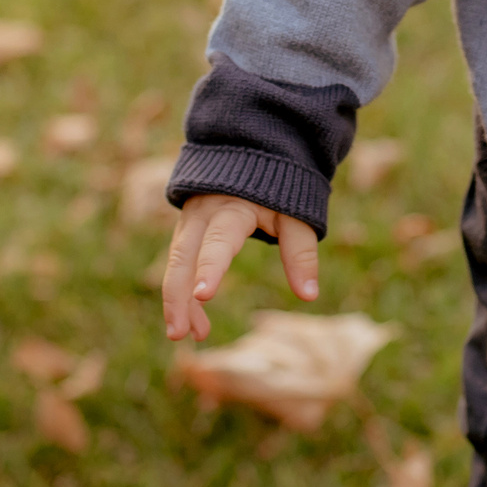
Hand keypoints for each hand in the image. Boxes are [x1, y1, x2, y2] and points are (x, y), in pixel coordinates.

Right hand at [160, 193, 319, 341]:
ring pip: (176, 263)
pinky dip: (183, 293)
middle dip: (178, 296)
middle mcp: (202, 214)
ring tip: (187, 336)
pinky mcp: (186, 231)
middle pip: (183, 257)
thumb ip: (300, 252)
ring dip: (178, 301)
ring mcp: (190, 222)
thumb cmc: (276, 187)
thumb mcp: (294, 214)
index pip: (218, 241)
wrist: (250, 151)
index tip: (203, 296)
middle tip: (179, 334)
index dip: (210, 268)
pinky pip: (179, 264)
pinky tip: (194, 323)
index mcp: (231, 207)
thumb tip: (309, 295)